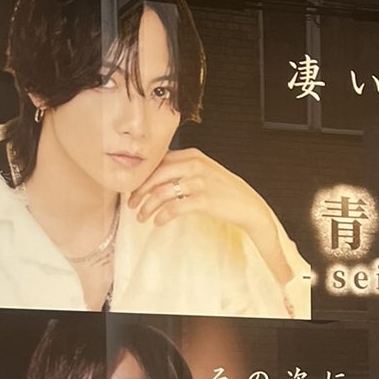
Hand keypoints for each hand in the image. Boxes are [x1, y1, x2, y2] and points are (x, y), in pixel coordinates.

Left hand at [129, 148, 271, 240]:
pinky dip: (162, 216)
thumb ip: (182, 167)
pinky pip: (174, 208)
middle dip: (139, 191)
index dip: (141, 176)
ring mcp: (200, 182)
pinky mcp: (204, 200)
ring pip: (162, 192)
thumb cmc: (223, 190)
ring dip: (147, 207)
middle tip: (131, 204)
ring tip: (141, 217)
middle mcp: (195, 165)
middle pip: (155, 175)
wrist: (248, 205)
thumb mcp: (203, 170)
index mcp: (192, 155)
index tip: (132, 188)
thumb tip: (154, 174)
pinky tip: (157, 222)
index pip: (158, 161)